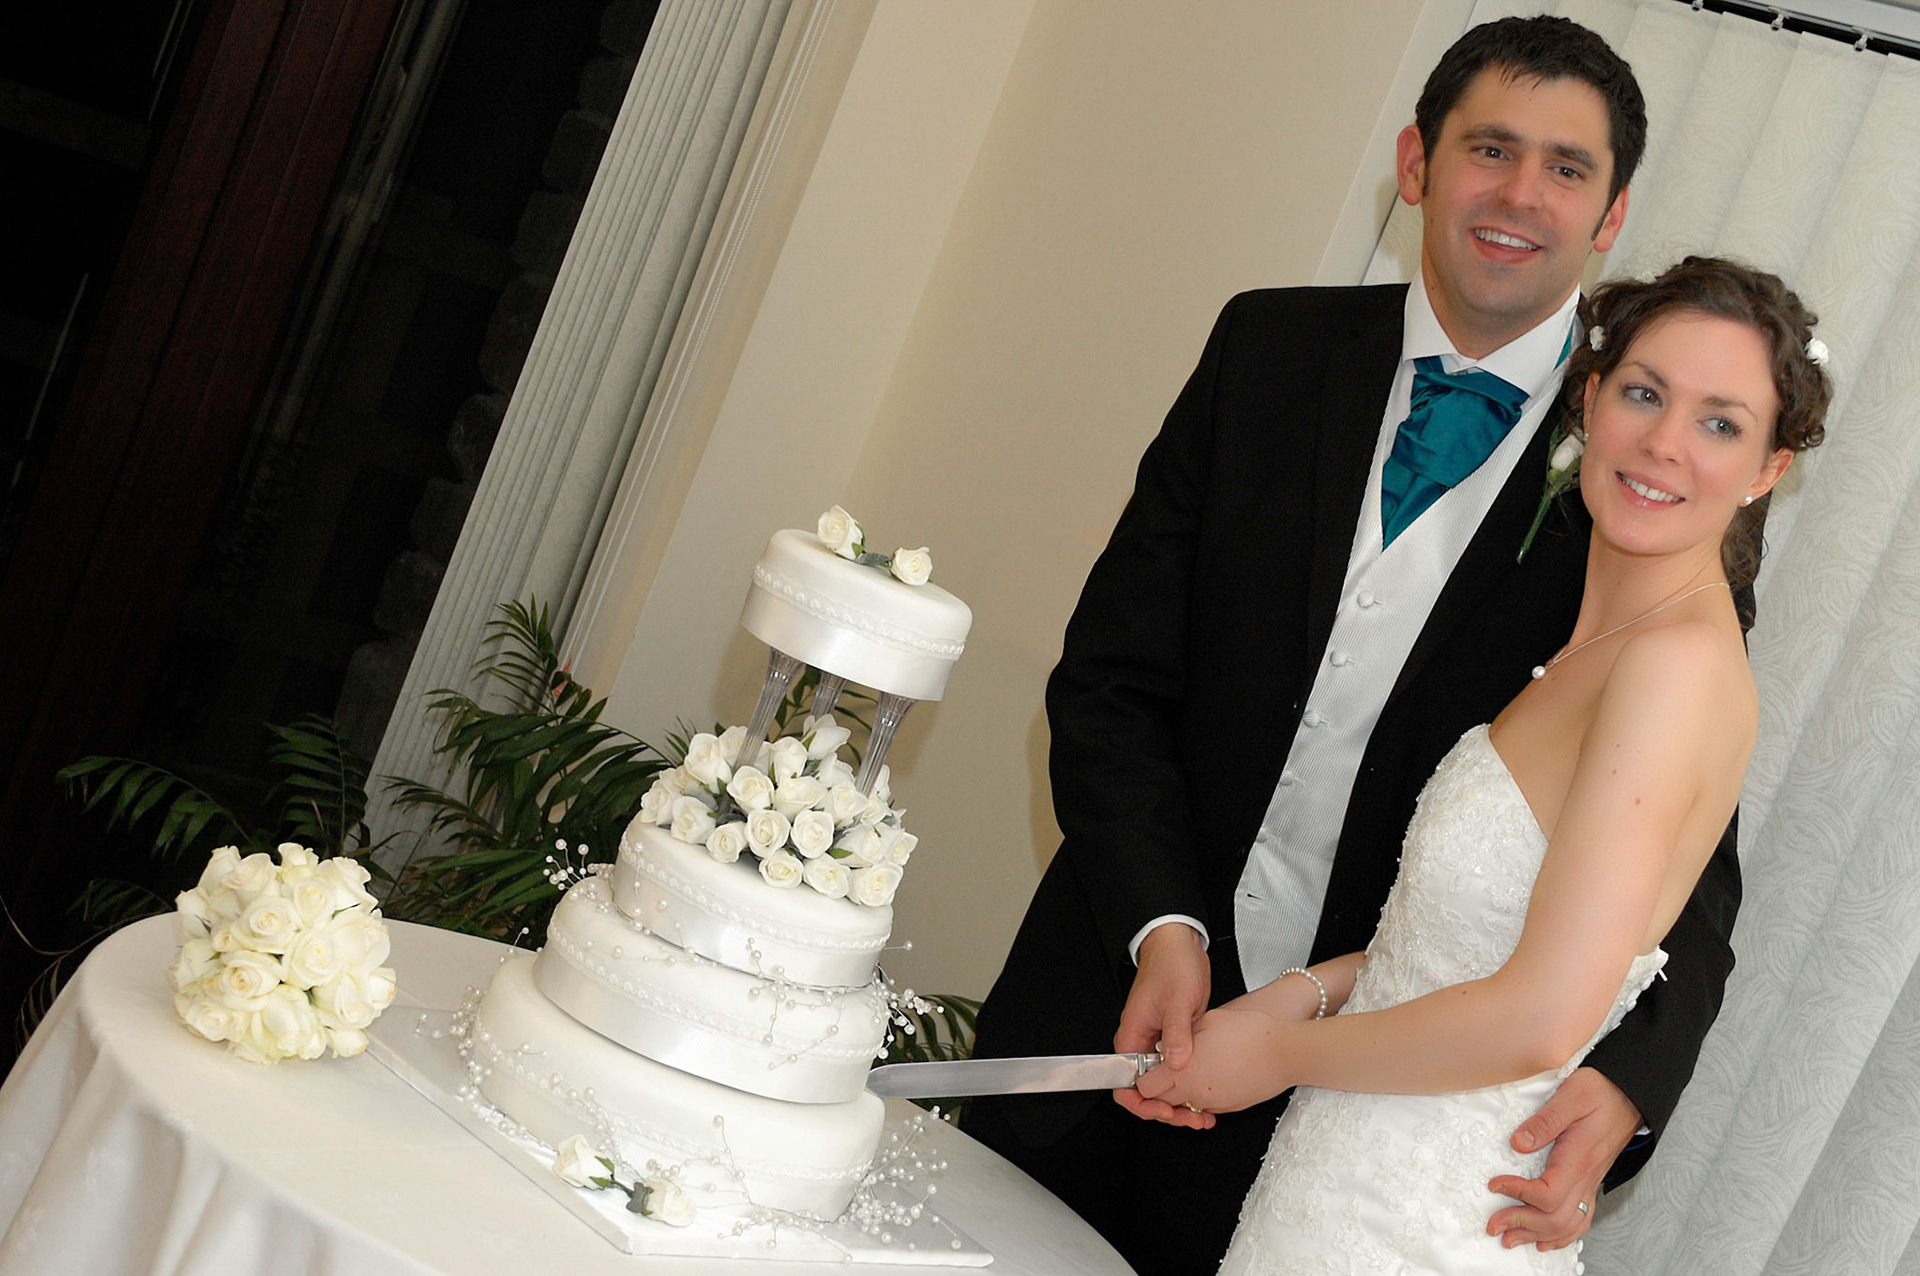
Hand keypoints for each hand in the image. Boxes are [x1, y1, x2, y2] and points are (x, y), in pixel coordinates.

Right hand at [1112, 923, 1209, 1128]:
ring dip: (1181, 1101)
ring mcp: (1158, 1045)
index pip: (1124, 1085)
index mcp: (1131, 1038)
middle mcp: (1141, 1045)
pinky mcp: (1174, 1041)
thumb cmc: (1171, 966)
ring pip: (1163, 1085)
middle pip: (1146, 1091)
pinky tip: (1207, 1095)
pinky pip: (1177, 1072)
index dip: (1143, 1104)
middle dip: (1167, 1109)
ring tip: (1204, 1114)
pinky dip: (1189, 1086)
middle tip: (1193, 1118)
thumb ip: (1175, 1034)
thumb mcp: (1177, 1000)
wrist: (1180, 946)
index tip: (1166, 1110)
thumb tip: (1176, 1064)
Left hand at [1134, 1005, 1291, 1119]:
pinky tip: (1214, 1073)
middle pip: (1162, 1101)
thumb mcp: (1207, 1021)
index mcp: (1181, 1072)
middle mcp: (1193, 1093)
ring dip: (1183, 1090)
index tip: (1148, 1065)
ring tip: (1195, 1067)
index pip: (1144, 1087)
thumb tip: (1175, 1041)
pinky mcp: (1230, 1107)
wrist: (1285, 1053)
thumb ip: (1183, 1036)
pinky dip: (1204, 1093)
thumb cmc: (1250, 1034)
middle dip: (1161, 1087)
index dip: (1142, 1076)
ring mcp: (1213, 1103)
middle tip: (1169, 1067)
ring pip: (1185, 1104)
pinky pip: (1207, 1104)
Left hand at [1488, 1067, 1640, 1250]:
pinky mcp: (1590, 1182)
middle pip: (1555, 1218)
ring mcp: (1590, 1183)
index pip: (1548, 1194)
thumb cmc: (1601, 1092)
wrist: (1629, 1095)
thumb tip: (1517, 1143)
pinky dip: (1561, 1235)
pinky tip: (1544, 1240)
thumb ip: (1544, 1120)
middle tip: (1493, 1224)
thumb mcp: (1571, 1095)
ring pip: (1568, 1225)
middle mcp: (1586, 1178)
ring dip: (1537, 1235)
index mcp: (1579, 1159)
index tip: (1494, 1184)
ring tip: (1510, 1239)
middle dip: (1521, 1224)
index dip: (1518, 1194)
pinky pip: (1580, 1219)